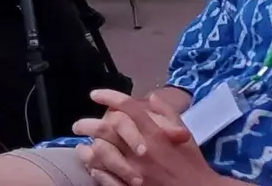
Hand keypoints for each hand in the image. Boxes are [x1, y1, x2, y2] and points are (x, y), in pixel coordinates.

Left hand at [73, 90, 214, 185]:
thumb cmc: (193, 164)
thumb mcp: (185, 136)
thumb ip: (168, 114)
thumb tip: (152, 97)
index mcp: (155, 134)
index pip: (127, 108)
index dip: (108, 97)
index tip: (95, 95)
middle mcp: (142, 151)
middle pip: (106, 129)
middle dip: (87, 124)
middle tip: (78, 125)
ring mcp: (134, 172)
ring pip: (100, 154)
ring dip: (86, 149)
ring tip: (80, 147)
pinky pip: (105, 178)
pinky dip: (96, 170)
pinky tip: (92, 166)